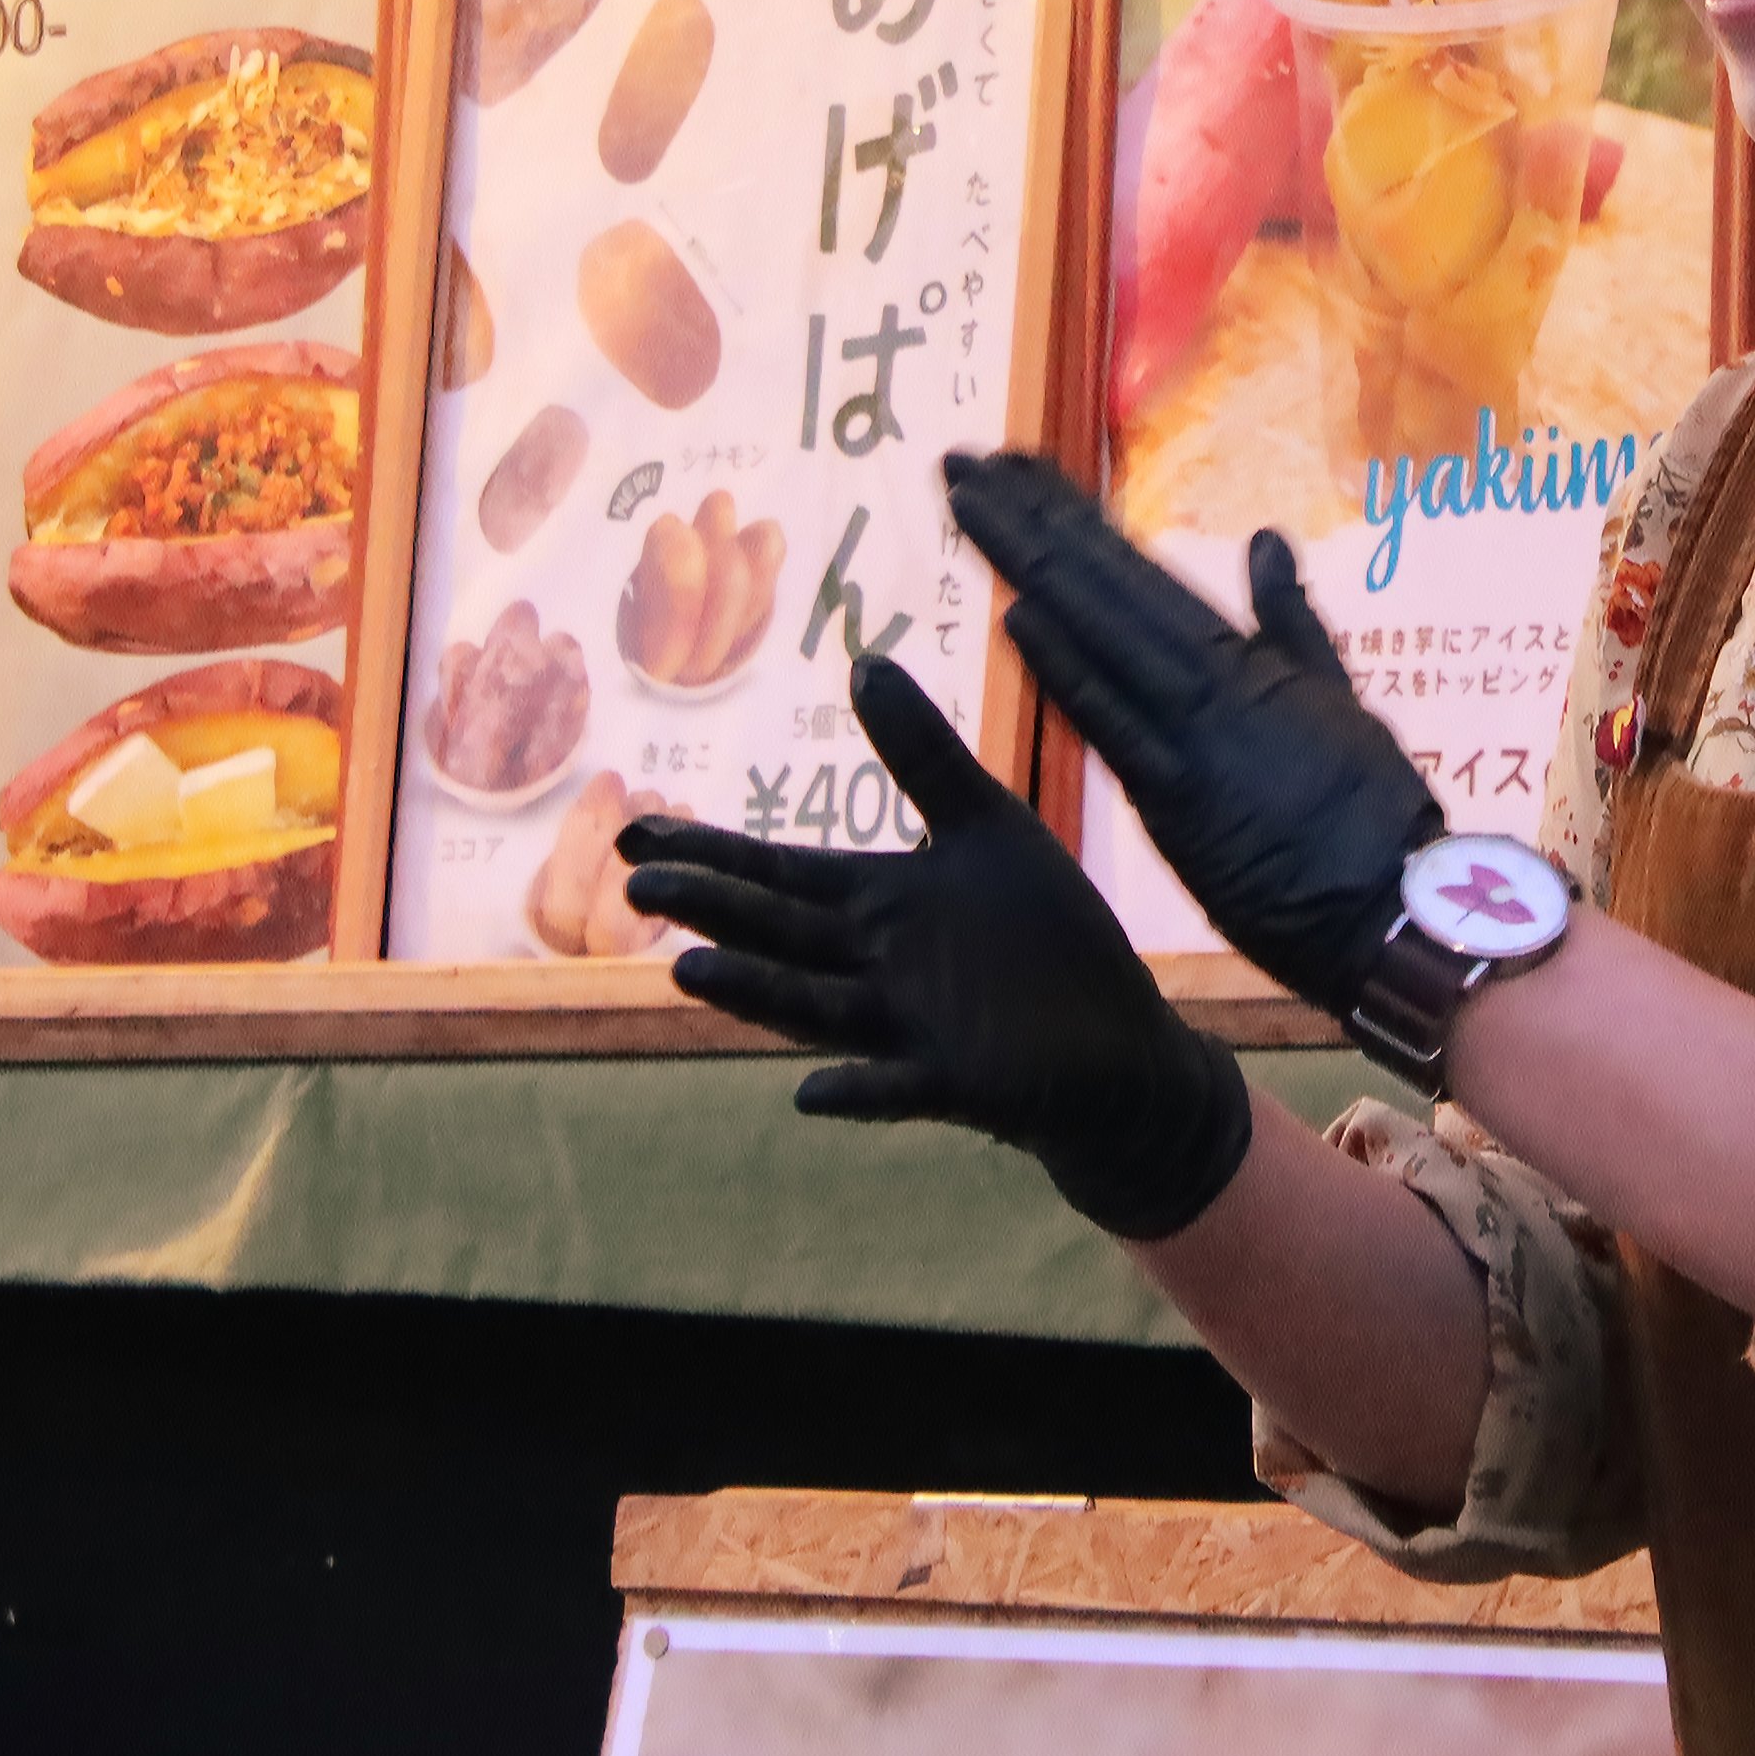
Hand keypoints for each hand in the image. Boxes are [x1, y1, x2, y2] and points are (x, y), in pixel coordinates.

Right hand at [614, 655, 1254, 1242]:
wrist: (1123, 1050)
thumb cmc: (1046, 941)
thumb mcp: (985, 828)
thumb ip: (922, 756)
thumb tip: (863, 664)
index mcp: (877, 904)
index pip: (776, 875)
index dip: (707, 855)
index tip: (631, 833)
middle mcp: (874, 966)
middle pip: (778, 932)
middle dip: (710, 909)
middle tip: (634, 888)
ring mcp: (909, 1028)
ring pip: (817, 1006)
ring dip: (756, 993)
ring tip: (689, 971)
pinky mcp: (958, 1082)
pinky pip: (898, 1090)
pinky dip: (858, 1092)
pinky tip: (812, 1091)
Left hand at [945, 451, 1448, 1021]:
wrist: (1391, 905)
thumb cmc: (1372, 812)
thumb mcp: (1337, 696)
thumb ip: (1292, 620)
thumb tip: (1267, 540)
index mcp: (1239, 655)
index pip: (1133, 567)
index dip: (1067, 514)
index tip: (1012, 466)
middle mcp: (1206, 678)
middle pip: (1100, 581)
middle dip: (1025, 519)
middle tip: (961, 461)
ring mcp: (1188, 734)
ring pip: (1098, 631)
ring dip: (1026, 564)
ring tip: (967, 502)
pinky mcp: (1175, 800)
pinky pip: (1113, 724)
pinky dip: (1068, 670)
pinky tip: (1017, 617)